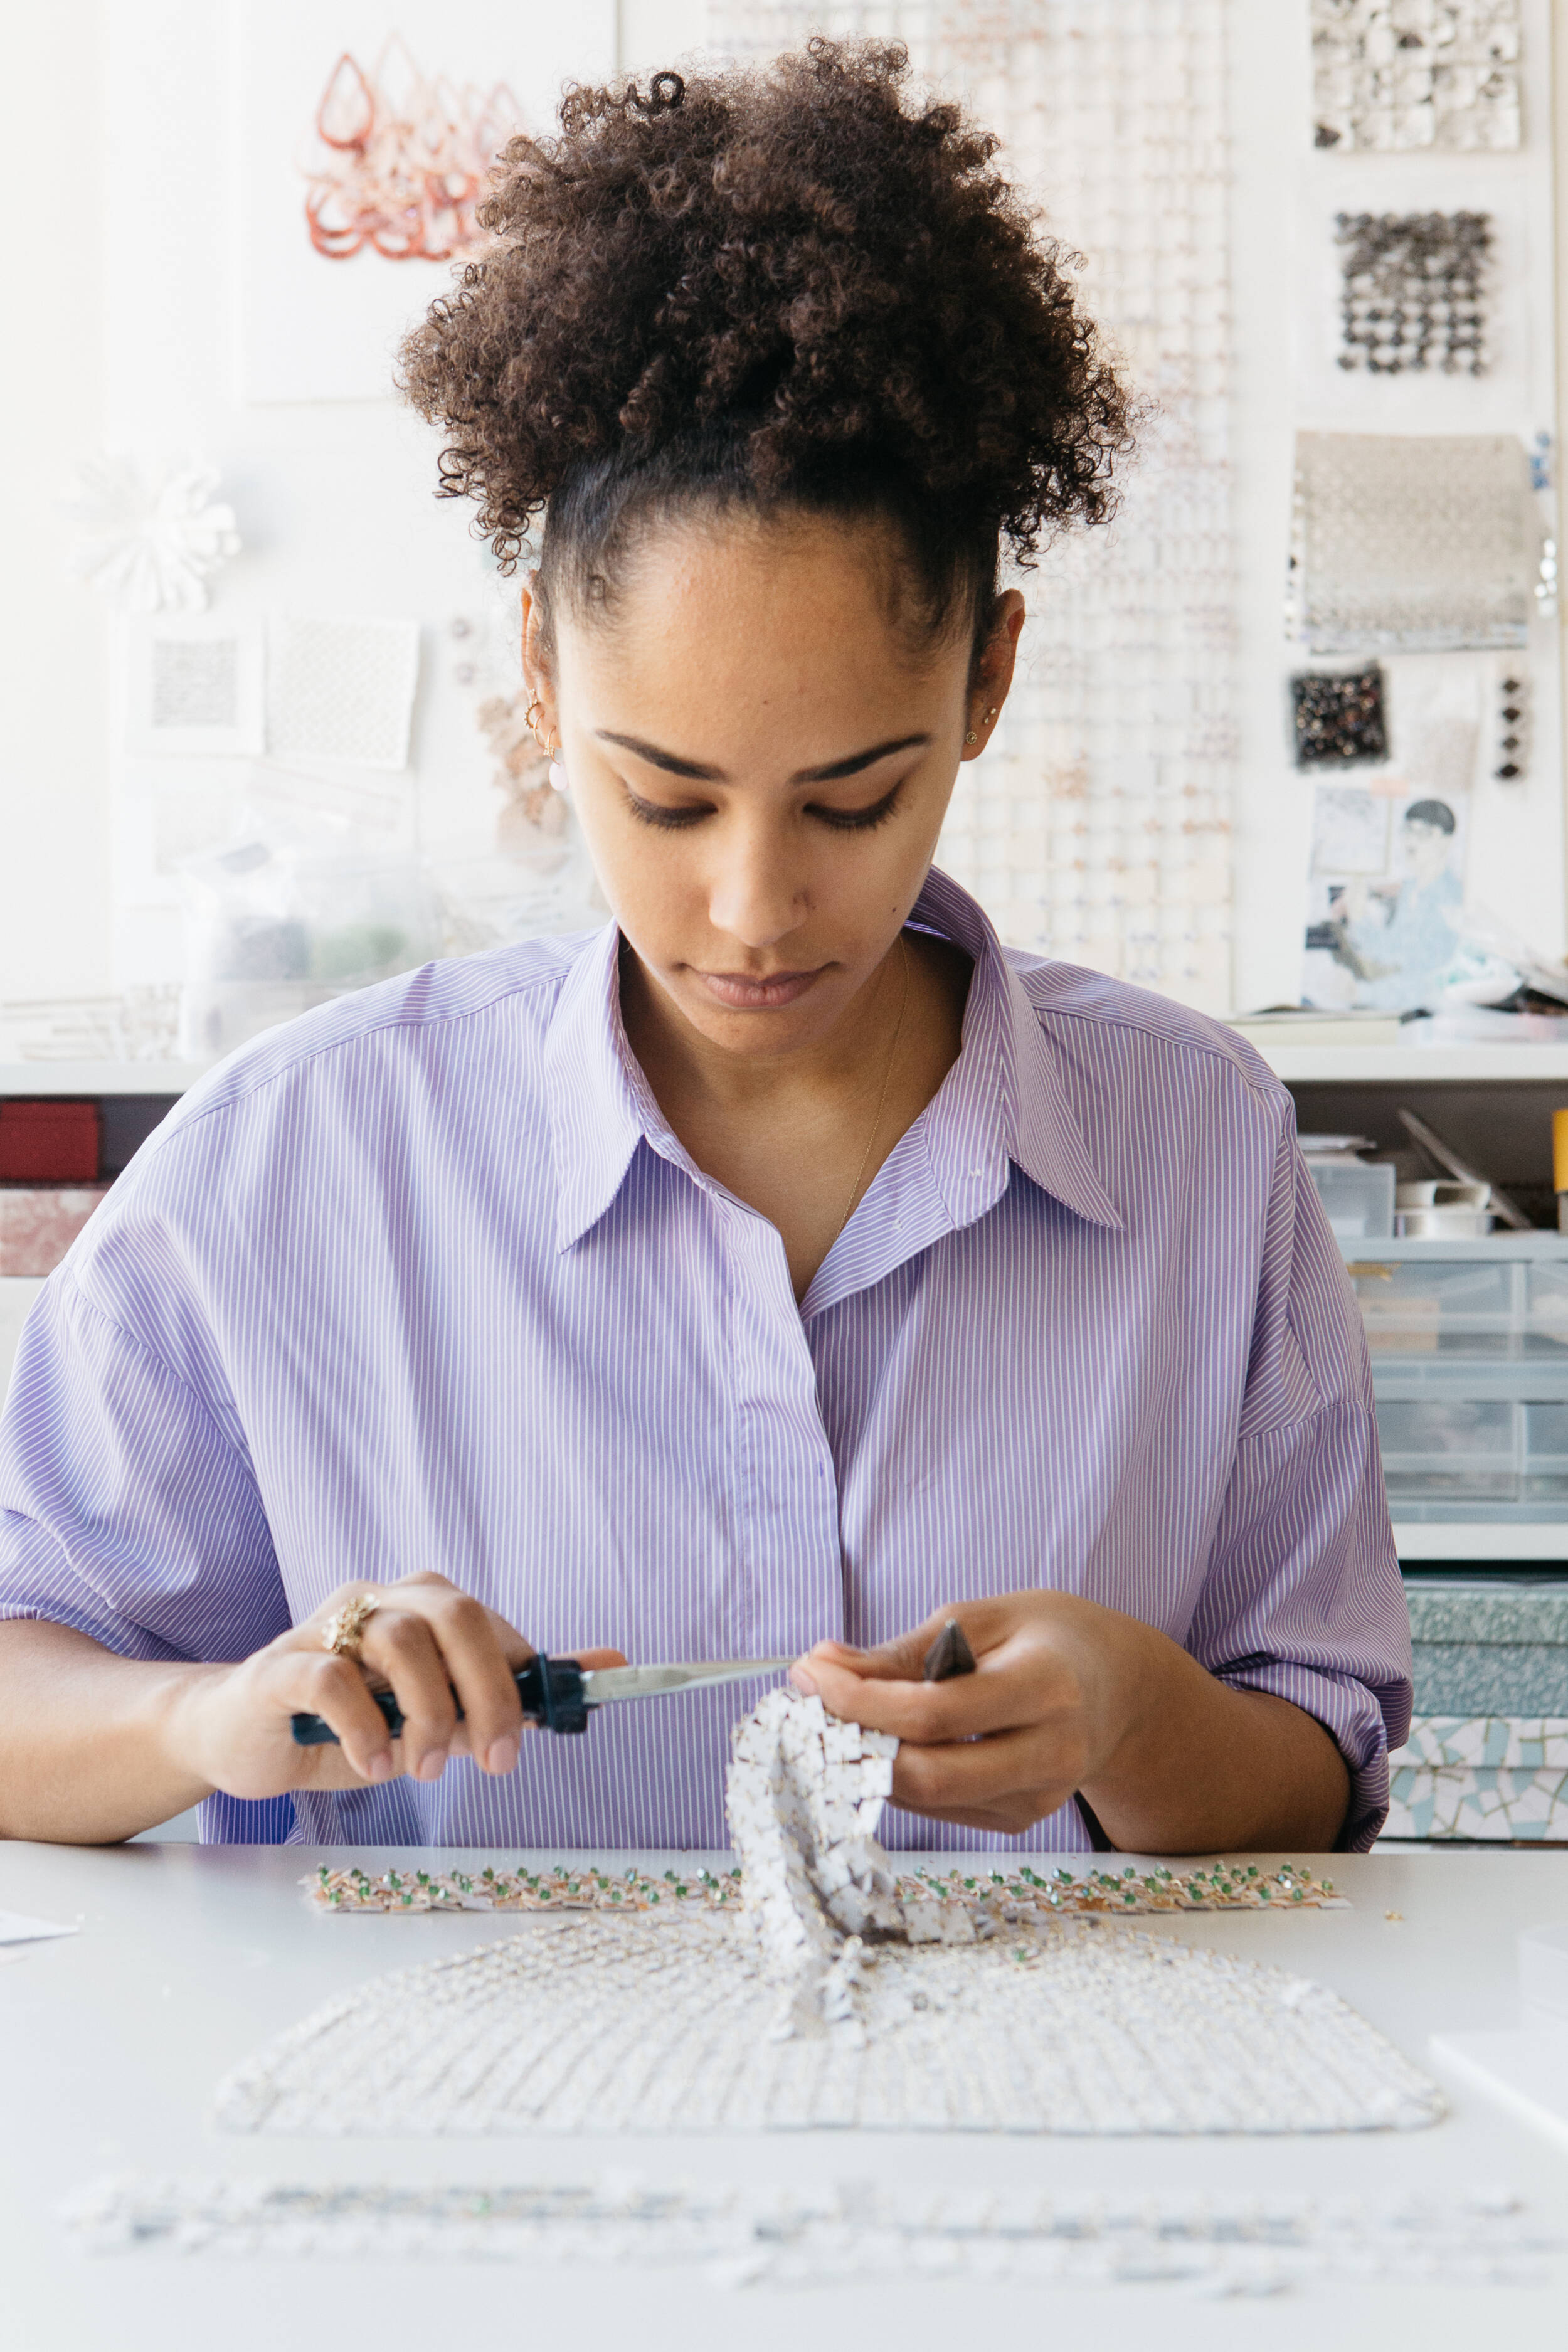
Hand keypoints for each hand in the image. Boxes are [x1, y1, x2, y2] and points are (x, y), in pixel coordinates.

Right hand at [170, 1572, 625, 1801]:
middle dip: (488, 1691)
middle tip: (493, 1760)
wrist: (244, 1737)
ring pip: (400, 1641)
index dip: (520, 1679)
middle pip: (454, 1616)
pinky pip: (331, 1677)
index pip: (490, 1623)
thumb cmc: (350, 1723)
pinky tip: (375, 1767)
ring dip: (427, 1714)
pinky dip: (364, 1727)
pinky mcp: (280, 1667)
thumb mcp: (441, 1710)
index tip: (530, 1739)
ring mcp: (325, 1627)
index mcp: (422, 1604)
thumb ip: (514, 1687)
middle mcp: (378, 1601)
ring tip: (423, 1769)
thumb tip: (610, 1663)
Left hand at [792, 1592, 1141, 1835]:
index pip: (935, 1713)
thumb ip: (903, 1652)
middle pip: (929, 1777)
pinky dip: (894, 1773)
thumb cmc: (1045, 1639)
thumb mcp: (981, 1618)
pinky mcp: (1019, 1820)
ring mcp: (1038, 1799)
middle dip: (853, 1743)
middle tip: (807, 1701)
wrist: (1118, 1687)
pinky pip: (938, 1806)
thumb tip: (823, 1667)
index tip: (808, 1671)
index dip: (860, 1700)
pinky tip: (877, 1737)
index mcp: (1046, 1687)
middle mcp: (1050, 1754)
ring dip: (862, 1759)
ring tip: (831, 1712)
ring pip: (926, 1800)